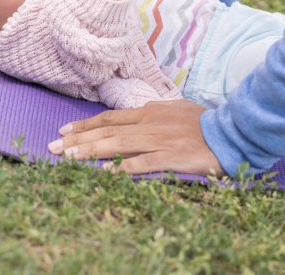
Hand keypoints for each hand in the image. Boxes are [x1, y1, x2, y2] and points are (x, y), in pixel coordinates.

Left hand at [48, 99, 225, 176]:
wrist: (233, 129)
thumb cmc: (205, 122)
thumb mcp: (176, 110)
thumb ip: (155, 113)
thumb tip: (140, 113)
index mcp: (149, 111)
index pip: (109, 118)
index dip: (85, 125)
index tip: (64, 132)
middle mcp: (149, 123)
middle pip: (106, 131)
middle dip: (77, 140)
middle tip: (52, 148)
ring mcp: (159, 140)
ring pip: (116, 145)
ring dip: (89, 152)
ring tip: (67, 159)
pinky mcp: (171, 157)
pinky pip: (142, 163)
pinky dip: (122, 168)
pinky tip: (104, 174)